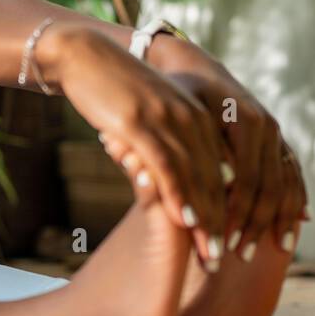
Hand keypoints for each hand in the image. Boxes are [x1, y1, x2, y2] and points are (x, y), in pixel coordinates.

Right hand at [36, 25, 228, 266]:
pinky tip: (184, 220)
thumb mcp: (150, 118)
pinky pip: (166, 164)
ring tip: (208, 252)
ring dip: (205, 219)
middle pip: (217, 179)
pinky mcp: (141, 121)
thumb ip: (170, 144)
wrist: (84, 56)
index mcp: (201, 117)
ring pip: (196, 177)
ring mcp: (169, 118)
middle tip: (222, 259)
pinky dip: (178, 194)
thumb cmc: (114, 91)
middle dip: (222, 224)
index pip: (227, 171)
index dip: (230, 210)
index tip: (230, 243)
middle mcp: (193, 118)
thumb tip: (175, 179)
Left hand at [163, 65, 308, 260]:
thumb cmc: (176, 96)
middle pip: (267, 187)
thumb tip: (193, 185)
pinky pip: (293, 179)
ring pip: (284, 185)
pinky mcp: (279, 142)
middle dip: (254, 225)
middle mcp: (267, 127)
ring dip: (276, 221)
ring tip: (266, 251)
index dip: (233, 214)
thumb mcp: (177, 117)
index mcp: (245, 121)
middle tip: (238, 255)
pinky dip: (294, 206)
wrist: (194, 69)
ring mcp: (277, 135)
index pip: (244, 180)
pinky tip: (290, 233)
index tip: (219, 242)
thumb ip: (188, 149)